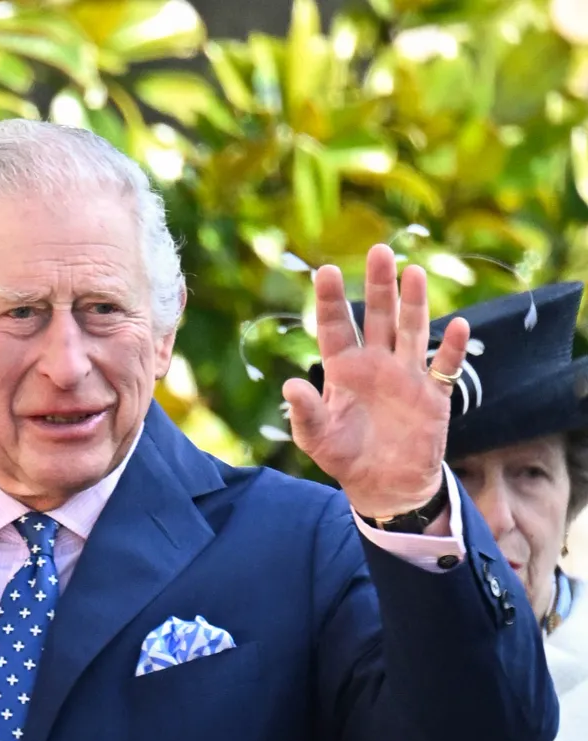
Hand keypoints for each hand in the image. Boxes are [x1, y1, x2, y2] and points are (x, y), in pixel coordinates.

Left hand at [282, 244, 469, 517]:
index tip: (326, 271)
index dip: (331, 300)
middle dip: (379, 285)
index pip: (335, 327)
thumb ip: (304, 413)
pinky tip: (456, 325)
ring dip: (414, 303)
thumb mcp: (316, 438)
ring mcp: (407, 375)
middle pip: (379, 317)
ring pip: (411, 331)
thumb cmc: (344, 456)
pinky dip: (451, 348)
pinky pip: (445, 366)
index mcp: (343, 370)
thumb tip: (290, 385)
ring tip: (413, 273)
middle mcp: (376, 364)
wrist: (383, 484)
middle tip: (379, 250)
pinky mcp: (435, 394)